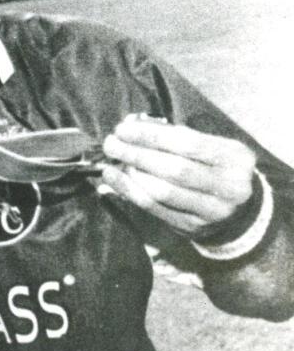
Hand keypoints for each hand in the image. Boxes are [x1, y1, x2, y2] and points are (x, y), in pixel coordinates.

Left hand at [100, 115, 256, 239]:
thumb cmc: (214, 168)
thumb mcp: (208, 147)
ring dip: (131, 174)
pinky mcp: (192, 227)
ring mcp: (212, 210)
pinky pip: (154, 208)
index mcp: (236, 157)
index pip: (188, 142)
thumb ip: (173, 134)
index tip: (124, 128)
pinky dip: (129, 191)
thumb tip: (132, 123)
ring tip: (112, 161)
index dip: (151, 135)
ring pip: (163, 191)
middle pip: (175, 169)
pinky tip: (113, 178)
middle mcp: (230, 186)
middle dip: (137, 154)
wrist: (238, 211)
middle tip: (111, 144)